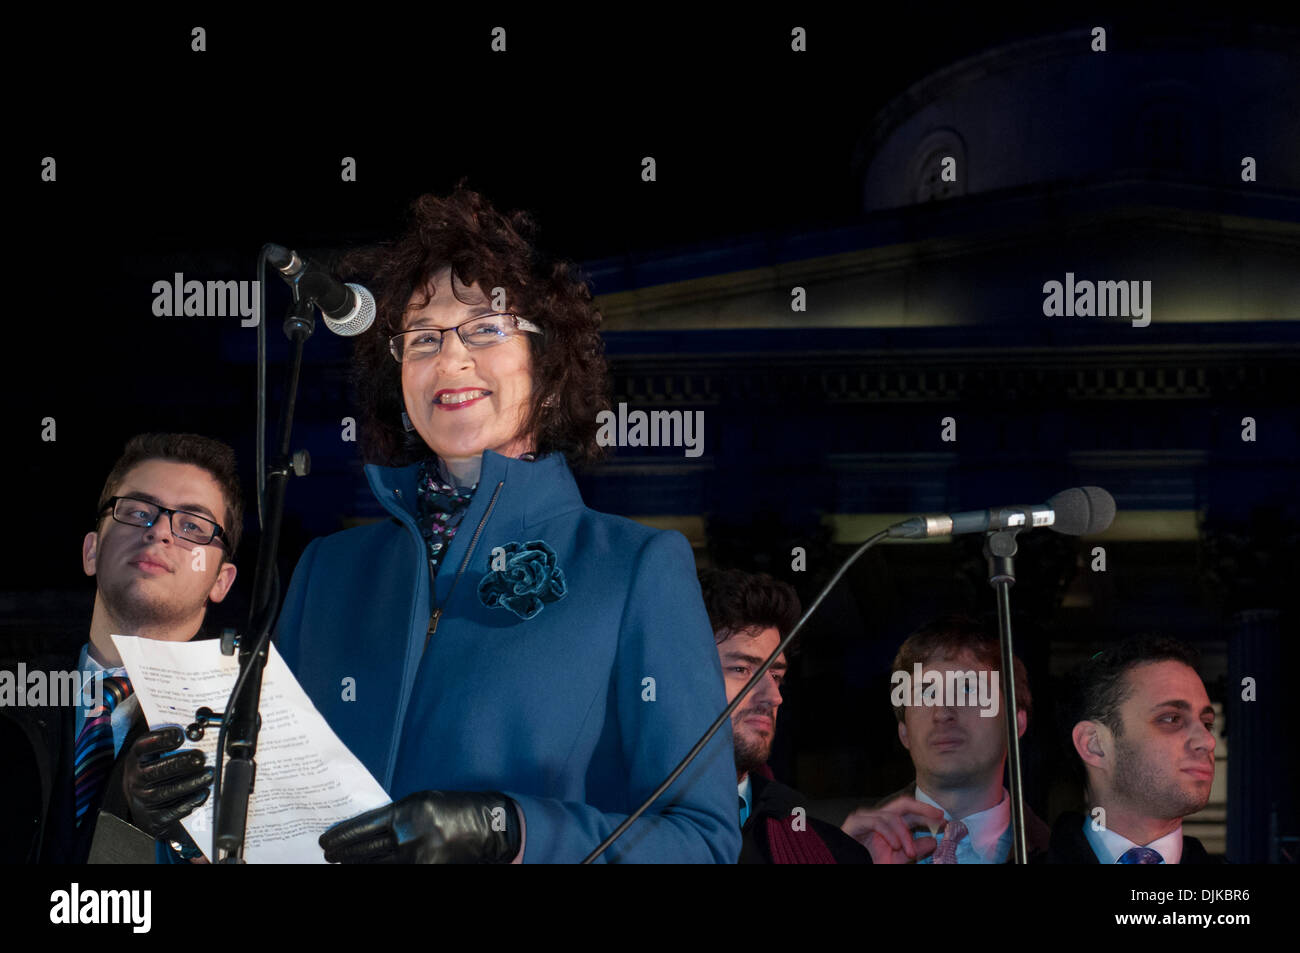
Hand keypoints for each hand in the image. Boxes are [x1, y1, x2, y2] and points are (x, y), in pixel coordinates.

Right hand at [123, 726, 212, 840]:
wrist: (145, 809)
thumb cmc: (157, 774)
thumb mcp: (155, 757)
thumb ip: (171, 746)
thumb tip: (197, 732)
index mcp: (136, 760)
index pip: (142, 747)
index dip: (159, 740)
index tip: (179, 735)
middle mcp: (135, 780)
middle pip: (155, 771)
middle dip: (180, 764)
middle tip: (200, 758)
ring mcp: (143, 800)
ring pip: (166, 792)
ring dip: (190, 783)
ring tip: (209, 774)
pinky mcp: (154, 818)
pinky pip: (173, 810)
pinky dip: (190, 801)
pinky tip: (203, 792)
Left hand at [320, 790, 521, 863]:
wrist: (486, 826)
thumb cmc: (454, 809)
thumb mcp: (421, 803)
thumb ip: (395, 816)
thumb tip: (368, 831)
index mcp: (404, 812)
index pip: (362, 827)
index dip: (341, 836)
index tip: (326, 840)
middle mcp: (406, 836)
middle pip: (364, 850)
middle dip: (343, 854)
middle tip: (329, 856)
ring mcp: (414, 857)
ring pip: (375, 866)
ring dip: (357, 865)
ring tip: (344, 863)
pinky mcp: (424, 869)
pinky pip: (395, 872)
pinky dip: (381, 869)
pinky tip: (369, 868)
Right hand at [841, 796, 945, 863]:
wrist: (845, 864)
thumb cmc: (867, 862)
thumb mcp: (896, 860)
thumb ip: (914, 851)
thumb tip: (933, 841)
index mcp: (888, 825)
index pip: (910, 813)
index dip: (927, 815)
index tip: (945, 821)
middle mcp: (878, 817)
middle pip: (903, 804)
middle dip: (923, 808)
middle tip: (939, 816)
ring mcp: (866, 817)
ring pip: (892, 816)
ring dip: (905, 835)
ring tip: (910, 852)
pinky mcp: (856, 821)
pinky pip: (878, 822)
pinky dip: (890, 834)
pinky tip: (896, 846)